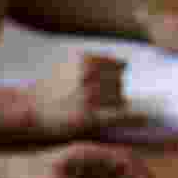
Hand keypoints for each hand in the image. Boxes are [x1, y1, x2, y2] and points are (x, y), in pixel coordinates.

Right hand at [26, 52, 142, 137]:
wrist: (30, 110)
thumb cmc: (49, 89)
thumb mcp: (68, 65)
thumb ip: (93, 64)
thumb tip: (125, 65)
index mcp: (85, 59)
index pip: (119, 66)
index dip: (117, 77)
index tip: (112, 85)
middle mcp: (89, 75)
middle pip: (120, 83)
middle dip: (114, 92)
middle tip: (99, 102)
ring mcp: (90, 96)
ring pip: (120, 99)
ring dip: (116, 106)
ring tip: (97, 110)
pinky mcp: (90, 117)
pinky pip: (122, 115)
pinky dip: (137, 117)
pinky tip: (147, 118)